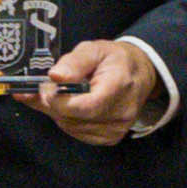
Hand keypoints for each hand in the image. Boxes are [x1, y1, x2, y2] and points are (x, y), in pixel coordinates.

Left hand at [38, 40, 163, 146]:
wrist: (139, 74)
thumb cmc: (115, 61)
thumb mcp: (94, 49)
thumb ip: (74, 62)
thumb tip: (55, 76)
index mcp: (119, 86)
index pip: (86, 106)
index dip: (60, 100)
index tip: (47, 87)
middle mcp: (121, 112)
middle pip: (74, 118)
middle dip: (53, 103)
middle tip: (48, 87)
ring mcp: (116, 129)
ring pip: (71, 127)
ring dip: (59, 111)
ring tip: (63, 94)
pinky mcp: (110, 138)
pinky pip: (77, 133)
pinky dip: (68, 120)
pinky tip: (73, 105)